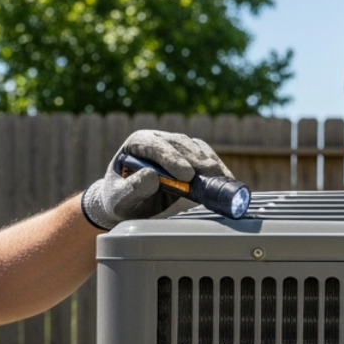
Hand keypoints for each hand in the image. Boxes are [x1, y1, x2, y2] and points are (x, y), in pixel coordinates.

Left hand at [81, 130, 232, 230]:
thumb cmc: (119, 200)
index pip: (155, 145)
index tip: (186, 175)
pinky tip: (224, 178)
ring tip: (221, 178)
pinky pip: (203, 156)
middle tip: (210, 176)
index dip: (172, 158)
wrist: (127, 203)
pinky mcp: (187, 157)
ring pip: (194, 147)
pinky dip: (215, 166)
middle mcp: (156, 139)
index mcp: (136, 143)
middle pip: (179, 144)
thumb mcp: (119, 199)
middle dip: (196, 160)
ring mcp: (173, 146)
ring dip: (210, 162)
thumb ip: (132, 189)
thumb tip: (152, 176)